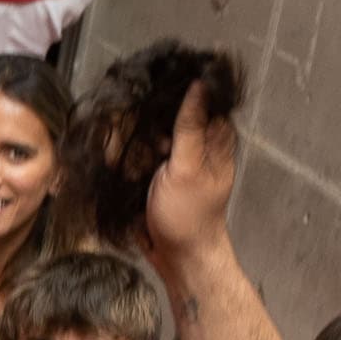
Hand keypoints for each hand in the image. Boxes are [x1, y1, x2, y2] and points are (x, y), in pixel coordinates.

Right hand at [138, 67, 242, 263]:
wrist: (177, 255)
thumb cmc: (189, 215)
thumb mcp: (188, 167)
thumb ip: (190, 125)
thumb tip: (198, 84)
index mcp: (214, 135)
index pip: (198, 95)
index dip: (176, 93)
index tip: (156, 99)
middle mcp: (196, 140)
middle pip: (166, 111)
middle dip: (149, 124)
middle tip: (150, 149)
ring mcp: (175, 156)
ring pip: (147, 130)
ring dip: (135, 143)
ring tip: (139, 166)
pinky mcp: (156, 170)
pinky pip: (137, 151)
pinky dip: (128, 157)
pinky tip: (126, 167)